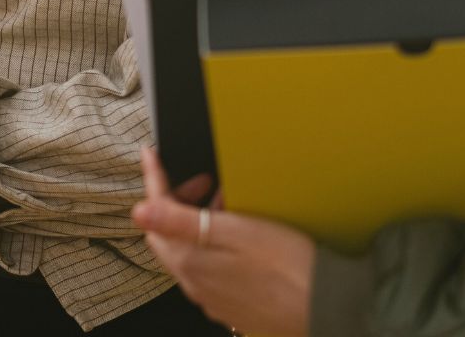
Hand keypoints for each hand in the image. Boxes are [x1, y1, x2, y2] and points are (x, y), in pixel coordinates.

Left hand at [132, 146, 313, 336]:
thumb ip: (180, 222)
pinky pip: (209, 269)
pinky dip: (213, 246)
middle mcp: (195, 283)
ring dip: (197, 224)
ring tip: (226, 205)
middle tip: (201, 181)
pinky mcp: (232, 305)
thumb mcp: (234, 232)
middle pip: (168, 235)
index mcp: (190, 261)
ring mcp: (212, 296)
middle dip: (176, 202)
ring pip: (189, 252)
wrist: (326, 308)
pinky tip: (238, 238)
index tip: (150, 155)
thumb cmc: (289, 266)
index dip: (154, 180)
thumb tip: (138, 211)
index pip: (156, 214)